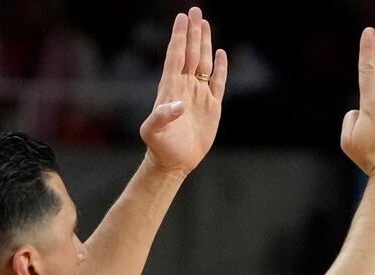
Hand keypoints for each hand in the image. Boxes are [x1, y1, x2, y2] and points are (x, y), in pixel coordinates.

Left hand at [141, 8, 226, 175]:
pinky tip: (222, 53)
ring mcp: (198, 94)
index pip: (176, 56)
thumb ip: (161, 116)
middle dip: (193, 32)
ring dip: (205, 43)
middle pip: (191, 53)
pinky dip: (221, 68)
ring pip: (203, 63)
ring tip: (205, 24)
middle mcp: (184, 86)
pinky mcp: (212, 107)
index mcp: (170, 87)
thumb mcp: (153, 131)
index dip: (179, 37)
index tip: (181, 18)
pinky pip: (218, 82)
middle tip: (195, 11)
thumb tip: (178, 104)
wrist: (174, 160)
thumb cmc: (159, 145)